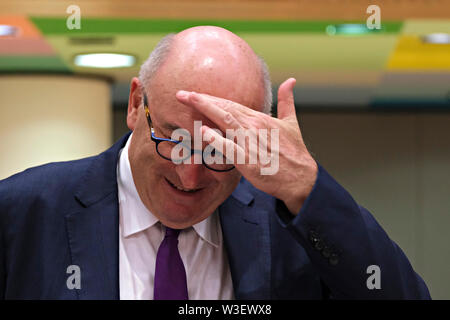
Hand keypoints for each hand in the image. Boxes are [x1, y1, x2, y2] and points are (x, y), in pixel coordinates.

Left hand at [175, 78, 317, 214]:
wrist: (302, 178)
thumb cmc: (295, 153)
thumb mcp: (292, 123)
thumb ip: (286, 101)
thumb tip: (290, 81)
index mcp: (261, 119)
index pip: (231, 104)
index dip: (211, 99)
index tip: (194, 94)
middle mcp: (254, 127)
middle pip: (225, 109)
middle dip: (202, 100)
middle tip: (181, 94)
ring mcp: (252, 144)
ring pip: (226, 122)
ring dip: (206, 110)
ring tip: (188, 102)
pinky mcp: (250, 162)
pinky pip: (231, 149)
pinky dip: (217, 140)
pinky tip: (203, 132)